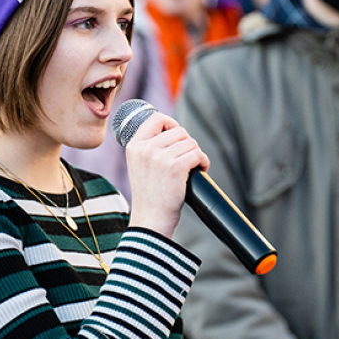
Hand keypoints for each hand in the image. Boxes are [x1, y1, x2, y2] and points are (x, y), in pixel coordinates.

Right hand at [126, 111, 208, 238]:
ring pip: (191, 143)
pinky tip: (200, 170)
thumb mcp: (139, 166)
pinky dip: (203, 162)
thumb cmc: (149, 196)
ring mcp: (160, 157)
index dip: (171, 123)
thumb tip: (172, 131)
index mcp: (134, 146)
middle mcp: (146, 148)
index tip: (178, 136)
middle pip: (179, 131)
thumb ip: (149, 147)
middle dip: (187, 144)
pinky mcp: (175, 167)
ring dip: (196, 154)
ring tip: (192, 167)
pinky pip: (198, 154)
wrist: (150, 219)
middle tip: (187, 160)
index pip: (156, 118)